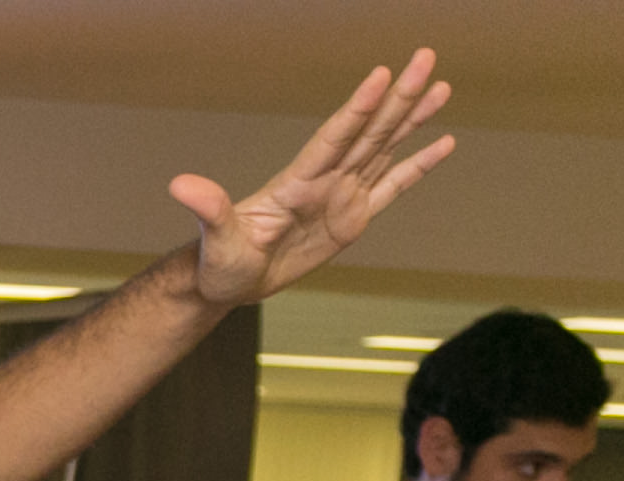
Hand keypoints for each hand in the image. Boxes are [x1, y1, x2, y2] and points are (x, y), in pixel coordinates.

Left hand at [171, 50, 454, 308]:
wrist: (233, 281)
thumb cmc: (220, 262)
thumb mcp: (216, 241)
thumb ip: (208, 210)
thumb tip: (181, 185)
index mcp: (297, 182)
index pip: (333, 138)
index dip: (357, 109)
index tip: (381, 75)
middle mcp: (324, 179)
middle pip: (368, 131)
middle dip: (398, 96)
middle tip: (426, 57)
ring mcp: (341, 195)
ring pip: (384, 148)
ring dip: (412, 118)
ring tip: (441, 86)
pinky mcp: (353, 218)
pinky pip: (392, 186)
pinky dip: (417, 166)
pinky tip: (443, 143)